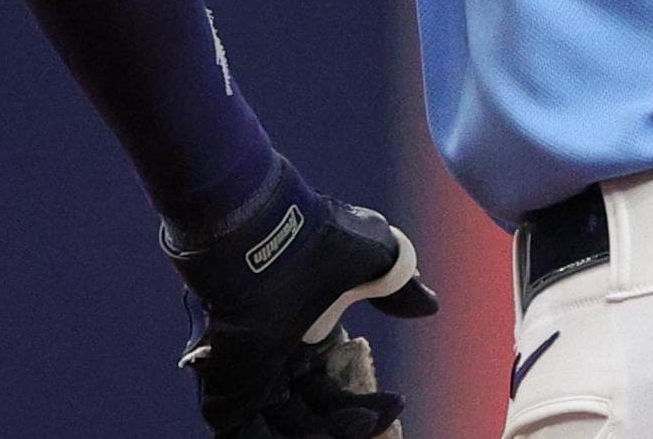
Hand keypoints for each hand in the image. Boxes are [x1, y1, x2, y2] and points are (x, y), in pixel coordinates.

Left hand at [165, 157, 440, 438]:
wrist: (263, 235)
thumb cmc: (317, 241)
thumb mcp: (372, 259)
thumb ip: (397, 286)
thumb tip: (428, 305)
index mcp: (302, 332)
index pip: (331, 385)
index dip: (364, 402)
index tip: (397, 404)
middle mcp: (274, 359)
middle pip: (310, 414)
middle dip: (348, 425)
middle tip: (379, 423)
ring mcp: (247, 379)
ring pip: (285, 429)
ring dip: (324, 434)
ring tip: (362, 427)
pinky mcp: (224, 396)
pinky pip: (247, 437)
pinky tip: (325, 437)